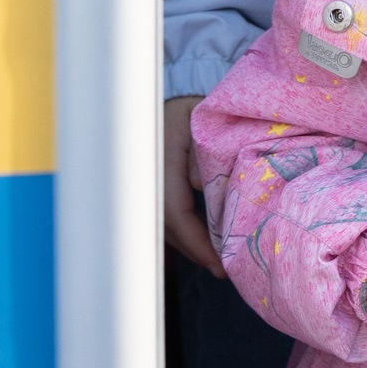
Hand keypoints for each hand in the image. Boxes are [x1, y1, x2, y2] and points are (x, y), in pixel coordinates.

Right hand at [164, 95, 225, 275]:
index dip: (196, 241)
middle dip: (194, 250)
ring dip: (188, 243)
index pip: (175, 212)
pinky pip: (162, 215)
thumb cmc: (196, 110)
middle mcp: (147, 177)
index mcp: (160, 161)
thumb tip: (200, 186)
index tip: (218, 263)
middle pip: (167, 226)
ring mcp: (145, 183)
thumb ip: (204, 155)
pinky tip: (201, 242)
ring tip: (215, 261)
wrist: (174, 98)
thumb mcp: (204, 124)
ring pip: (162, 225)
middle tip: (222, 270)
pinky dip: (182, 230)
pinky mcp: (149, 187)